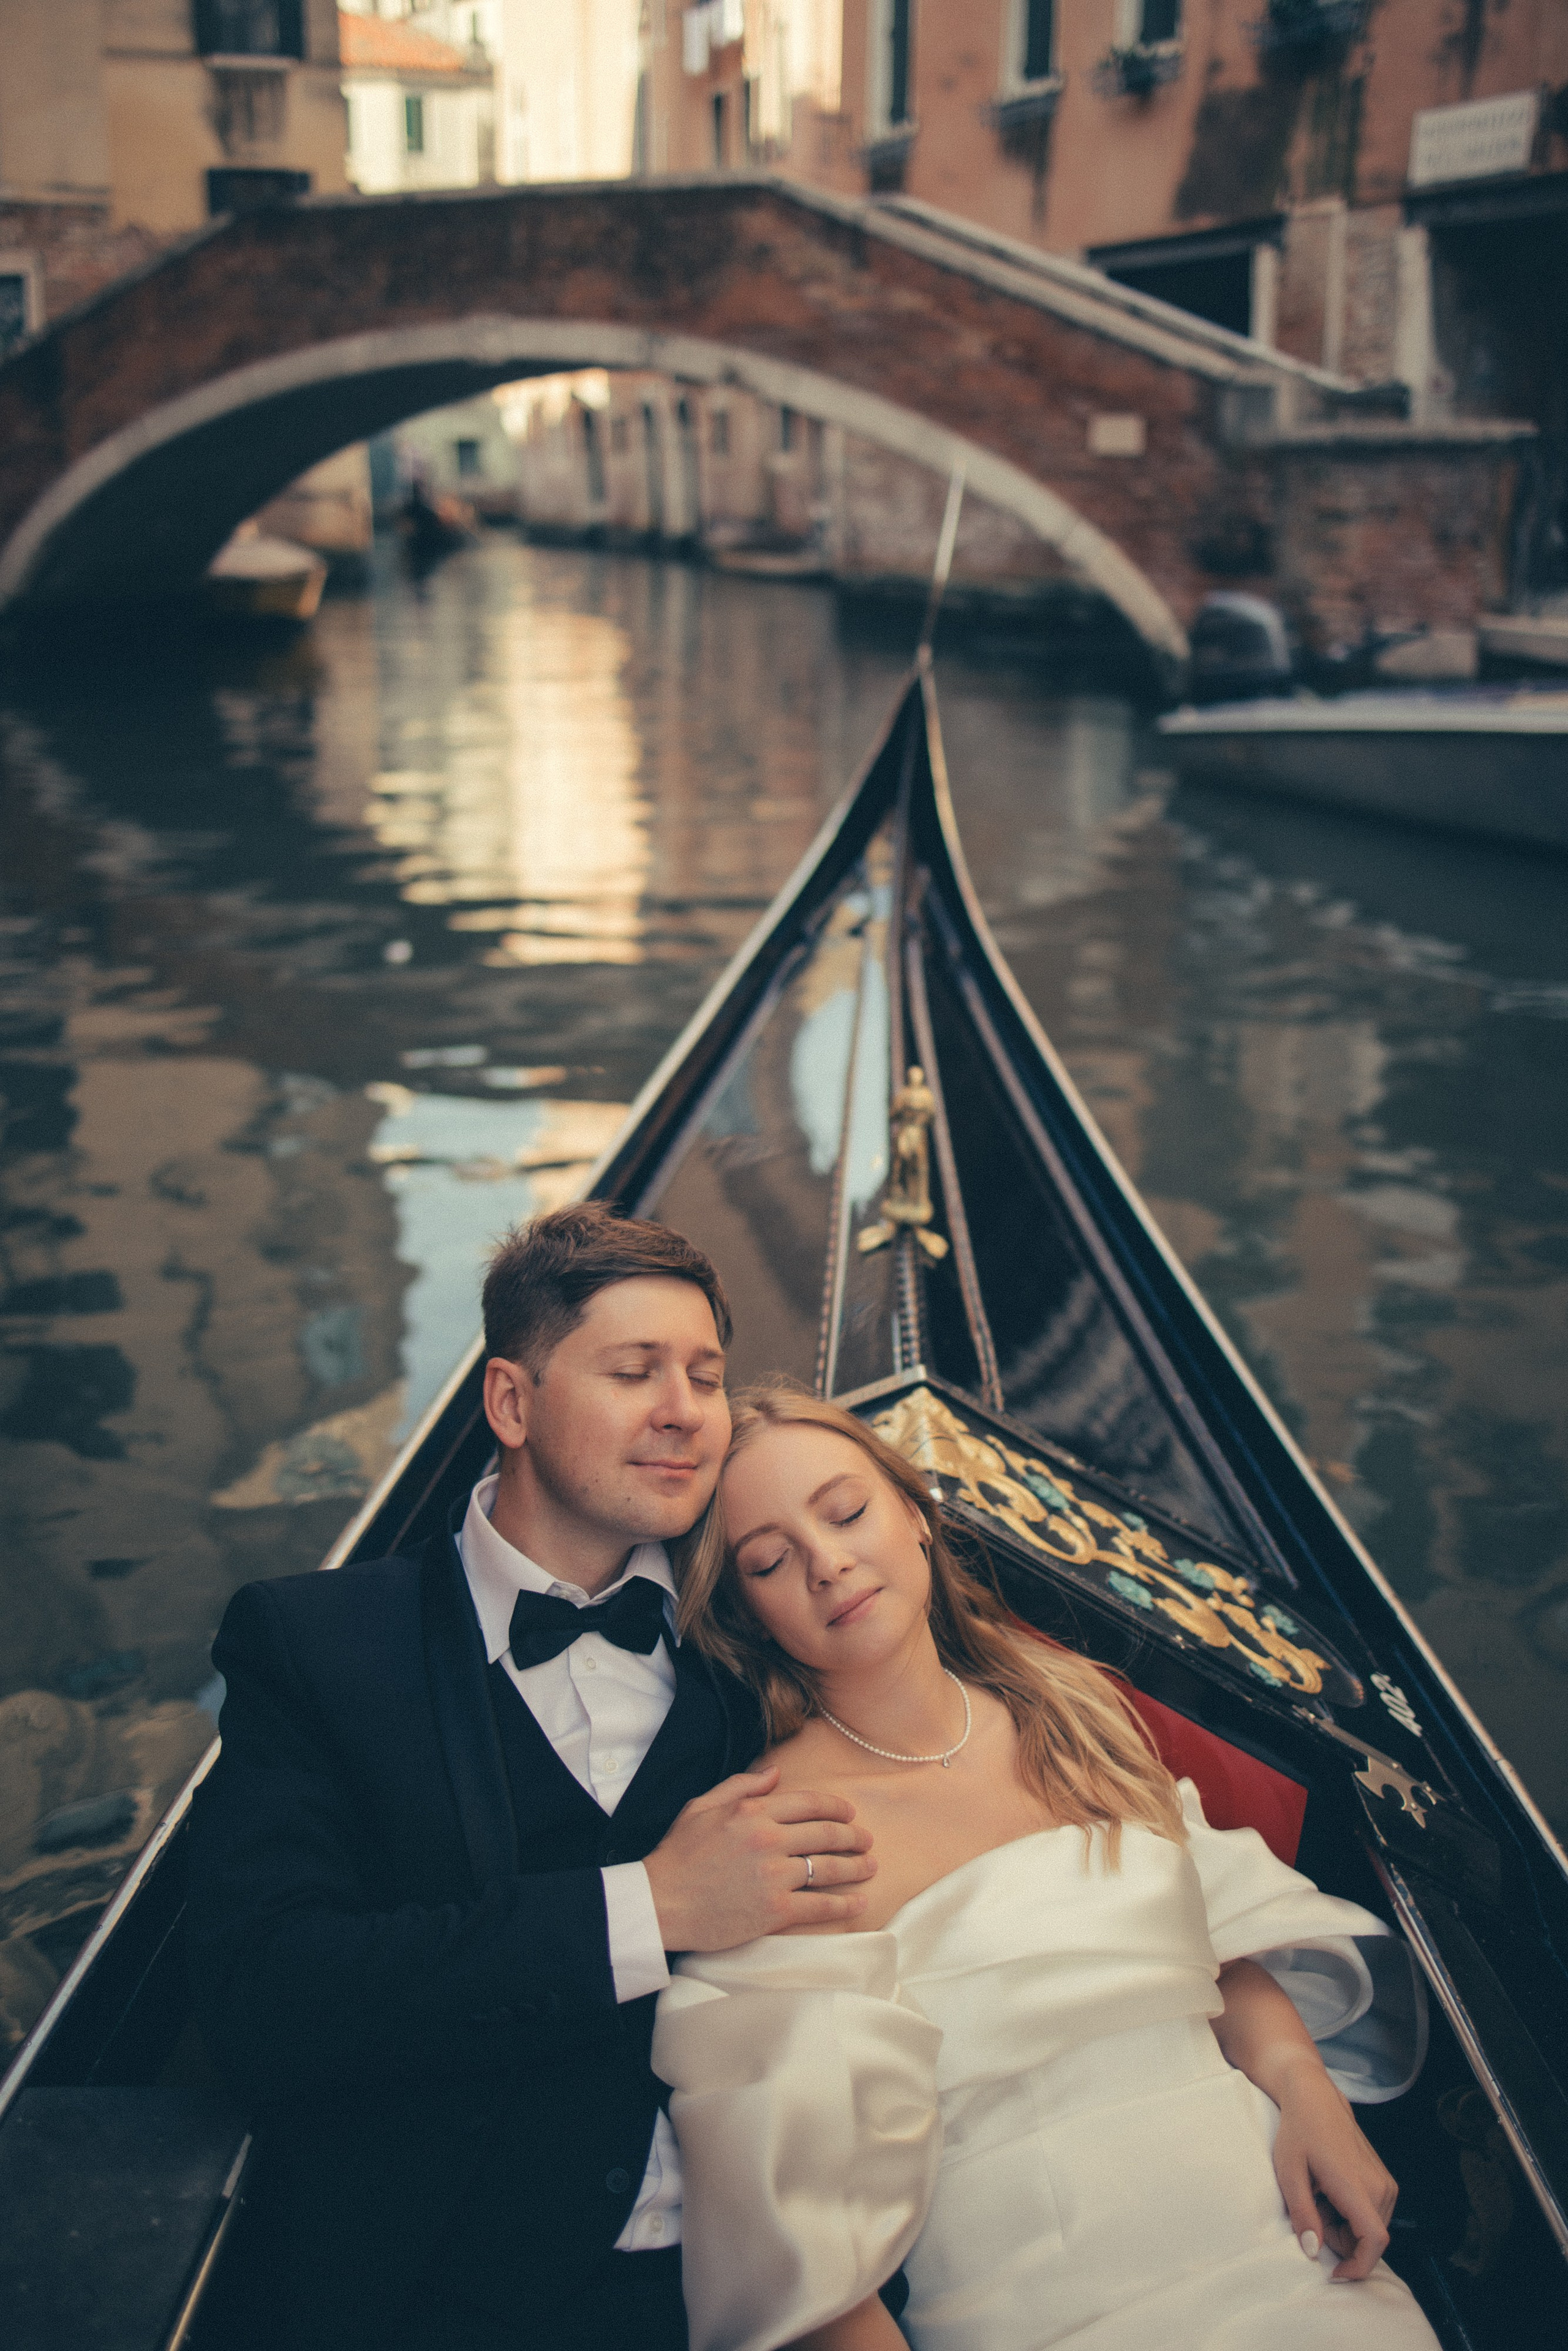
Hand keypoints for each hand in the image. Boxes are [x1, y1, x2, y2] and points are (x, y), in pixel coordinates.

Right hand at [644, 1764, 874, 1949]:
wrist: (659, 1903)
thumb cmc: (678, 1855)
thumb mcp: (702, 1807)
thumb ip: (741, 1786)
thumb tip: (775, 1772)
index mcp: (753, 1811)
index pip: (809, 1803)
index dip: (836, 1807)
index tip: (849, 1813)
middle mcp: (768, 1839)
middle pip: (826, 1833)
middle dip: (853, 1836)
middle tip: (867, 1840)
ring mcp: (773, 1876)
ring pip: (828, 1868)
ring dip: (856, 1867)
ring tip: (870, 1866)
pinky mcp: (774, 1910)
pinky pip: (820, 1906)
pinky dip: (844, 1904)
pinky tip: (859, 1902)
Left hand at [1271, 2054, 1397, 2280]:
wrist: (1315, 2097)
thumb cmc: (1298, 2132)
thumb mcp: (1289, 2172)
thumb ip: (1303, 2214)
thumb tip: (1313, 2251)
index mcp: (1358, 2186)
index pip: (1374, 2242)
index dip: (1358, 2266)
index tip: (1334, 2272)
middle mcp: (1380, 2187)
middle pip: (1367, 2240)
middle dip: (1339, 2240)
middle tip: (1311, 2211)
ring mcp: (1386, 2184)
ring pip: (1370, 2230)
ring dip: (1344, 2227)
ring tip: (1318, 2196)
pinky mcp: (1385, 2181)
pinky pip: (1372, 2215)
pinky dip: (1350, 2215)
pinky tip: (1329, 2191)